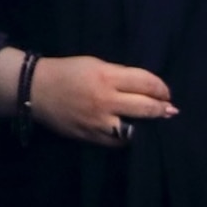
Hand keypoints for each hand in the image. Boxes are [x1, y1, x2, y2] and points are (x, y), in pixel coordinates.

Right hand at [26, 54, 174, 145]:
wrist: (36, 90)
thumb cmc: (68, 72)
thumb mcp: (94, 64)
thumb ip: (119, 75)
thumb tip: (146, 88)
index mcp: (106, 76)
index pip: (145, 83)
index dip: (161, 88)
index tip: (166, 92)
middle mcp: (105, 99)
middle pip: (145, 107)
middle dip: (162, 108)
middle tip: (170, 109)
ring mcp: (98, 121)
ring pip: (134, 129)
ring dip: (146, 126)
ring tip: (154, 123)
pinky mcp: (91, 136)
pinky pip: (117, 141)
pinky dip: (126, 136)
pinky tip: (129, 131)